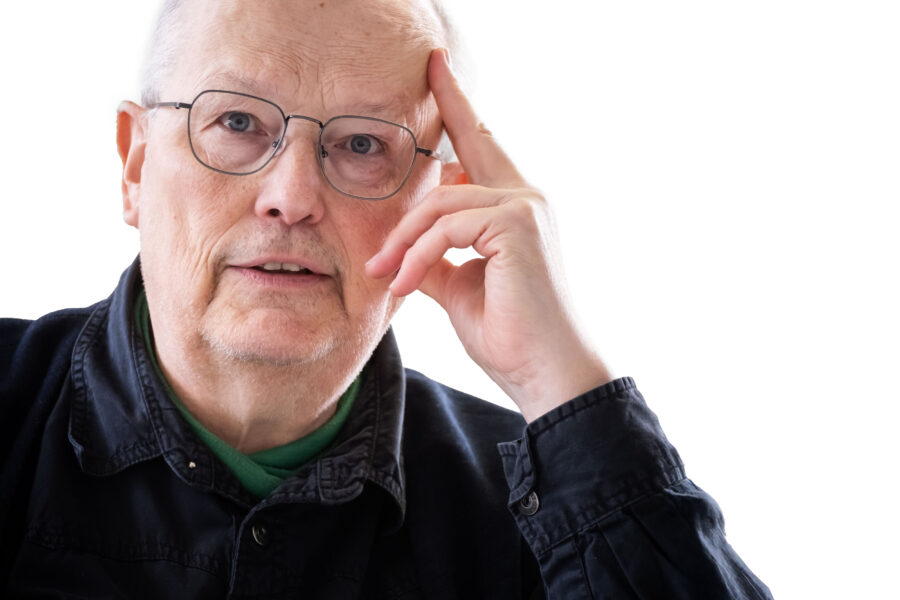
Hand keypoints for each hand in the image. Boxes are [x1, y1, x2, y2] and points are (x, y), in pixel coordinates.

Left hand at [366, 49, 610, 421]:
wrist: (545, 374)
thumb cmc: (509, 336)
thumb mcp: (458, 288)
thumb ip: (434, 257)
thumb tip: (405, 247)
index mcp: (517, 210)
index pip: (483, 152)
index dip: (461, 110)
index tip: (440, 72)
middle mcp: (527, 198)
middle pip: (474, 143)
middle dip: (451, 101)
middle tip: (431, 64)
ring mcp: (526, 206)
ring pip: (441, 203)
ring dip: (404, 241)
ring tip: (385, 276)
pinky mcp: (518, 224)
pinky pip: (445, 228)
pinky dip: (417, 256)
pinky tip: (405, 284)